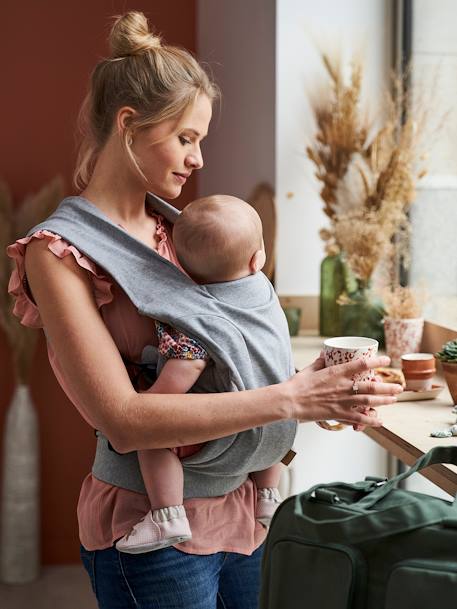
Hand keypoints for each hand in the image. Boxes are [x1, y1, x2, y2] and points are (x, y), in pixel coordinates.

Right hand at [286, 355, 401, 428]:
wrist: (289, 401)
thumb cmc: (297, 384)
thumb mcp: (310, 369)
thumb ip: (320, 362)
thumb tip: (324, 355)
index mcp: (337, 373)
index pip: (362, 364)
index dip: (377, 362)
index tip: (387, 360)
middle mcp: (343, 387)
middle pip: (372, 386)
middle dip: (388, 386)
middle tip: (398, 386)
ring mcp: (342, 401)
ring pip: (369, 401)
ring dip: (384, 400)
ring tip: (394, 399)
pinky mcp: (339, 414)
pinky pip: (359, 418)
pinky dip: (371, 420)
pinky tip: (380, 421)